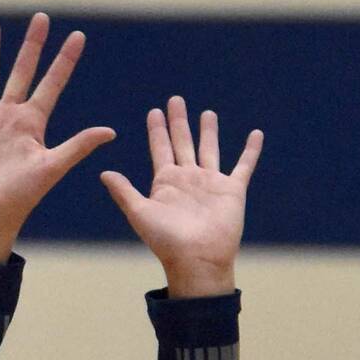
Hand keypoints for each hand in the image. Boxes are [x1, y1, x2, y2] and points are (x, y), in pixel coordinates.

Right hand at [0, 15, 115, 264]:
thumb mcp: (51, 168)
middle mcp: (9, 117)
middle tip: (42, 18)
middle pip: (22, 71)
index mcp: (33, 123)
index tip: (78, 36)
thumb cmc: (19, 198)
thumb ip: (77, 146)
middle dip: (32, 45)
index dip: (65, 60)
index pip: (52, 84)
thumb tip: (111, 131)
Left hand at [100, 97, 260, 297]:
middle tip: (176, 99)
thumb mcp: (140, 213)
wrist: (196, 260)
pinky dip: (250, 150)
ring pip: (209, 149)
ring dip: (208, 131)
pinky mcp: (232, 189)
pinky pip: (243, 165)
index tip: (154, 111)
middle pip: (182, 143)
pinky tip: (256, 134)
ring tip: (207, 113)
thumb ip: (124, 192)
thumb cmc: (166, 241)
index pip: (160, 148)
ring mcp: (210, 183)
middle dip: (179, 122)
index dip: (156, 130)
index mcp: (165, 182)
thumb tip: (104, 173)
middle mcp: (187, 179)